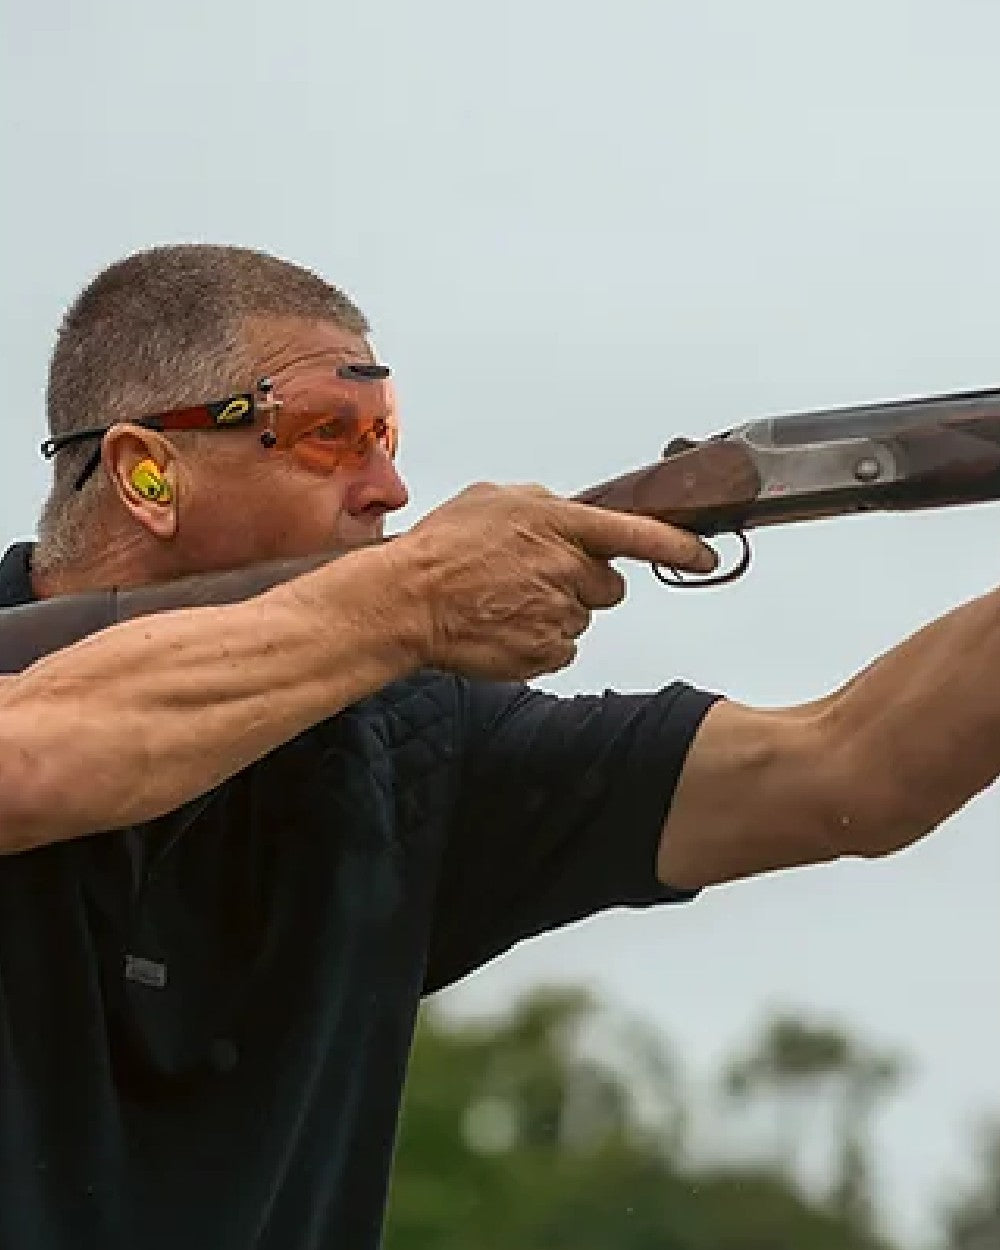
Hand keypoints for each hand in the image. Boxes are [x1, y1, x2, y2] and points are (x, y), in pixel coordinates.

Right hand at [385, 483, 717, 679]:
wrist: (407, 601)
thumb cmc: (439, 549)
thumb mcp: (490, 499)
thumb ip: (538, 503)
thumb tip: (561, 511)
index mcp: (560, 524)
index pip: (638, 534)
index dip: (678, 547)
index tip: (706, 556)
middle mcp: (568, 568)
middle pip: (608, 586)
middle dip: (582, 585)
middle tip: (534, 580)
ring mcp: (560, 614)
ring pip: (580, 618)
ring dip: (553, 612)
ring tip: (503, 603)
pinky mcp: (547, 652)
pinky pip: (560, 649)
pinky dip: (538, 642)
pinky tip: (502, 628)